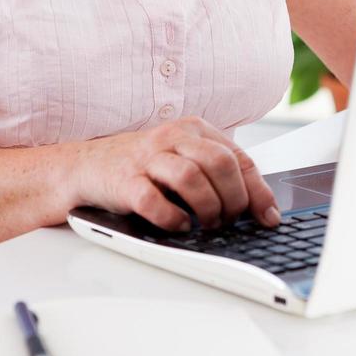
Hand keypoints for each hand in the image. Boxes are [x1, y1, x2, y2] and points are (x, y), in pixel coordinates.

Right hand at [74, 116, 280, 232]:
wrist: (87, 166)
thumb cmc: (143, 166)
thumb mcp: (184, 159)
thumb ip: (217, 175)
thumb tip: (260, 208)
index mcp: (193, 129)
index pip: (237, 157)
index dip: (257, 191)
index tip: (268, 217)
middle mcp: (172, 138)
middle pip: (220, 164)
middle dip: (233, 200)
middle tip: (228, 220)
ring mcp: (147, 158)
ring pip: (191, 177)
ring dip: (207, 208)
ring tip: (206, 224)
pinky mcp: (124, 181)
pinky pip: (153, 200)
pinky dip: (171, 218)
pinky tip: (178, 225)